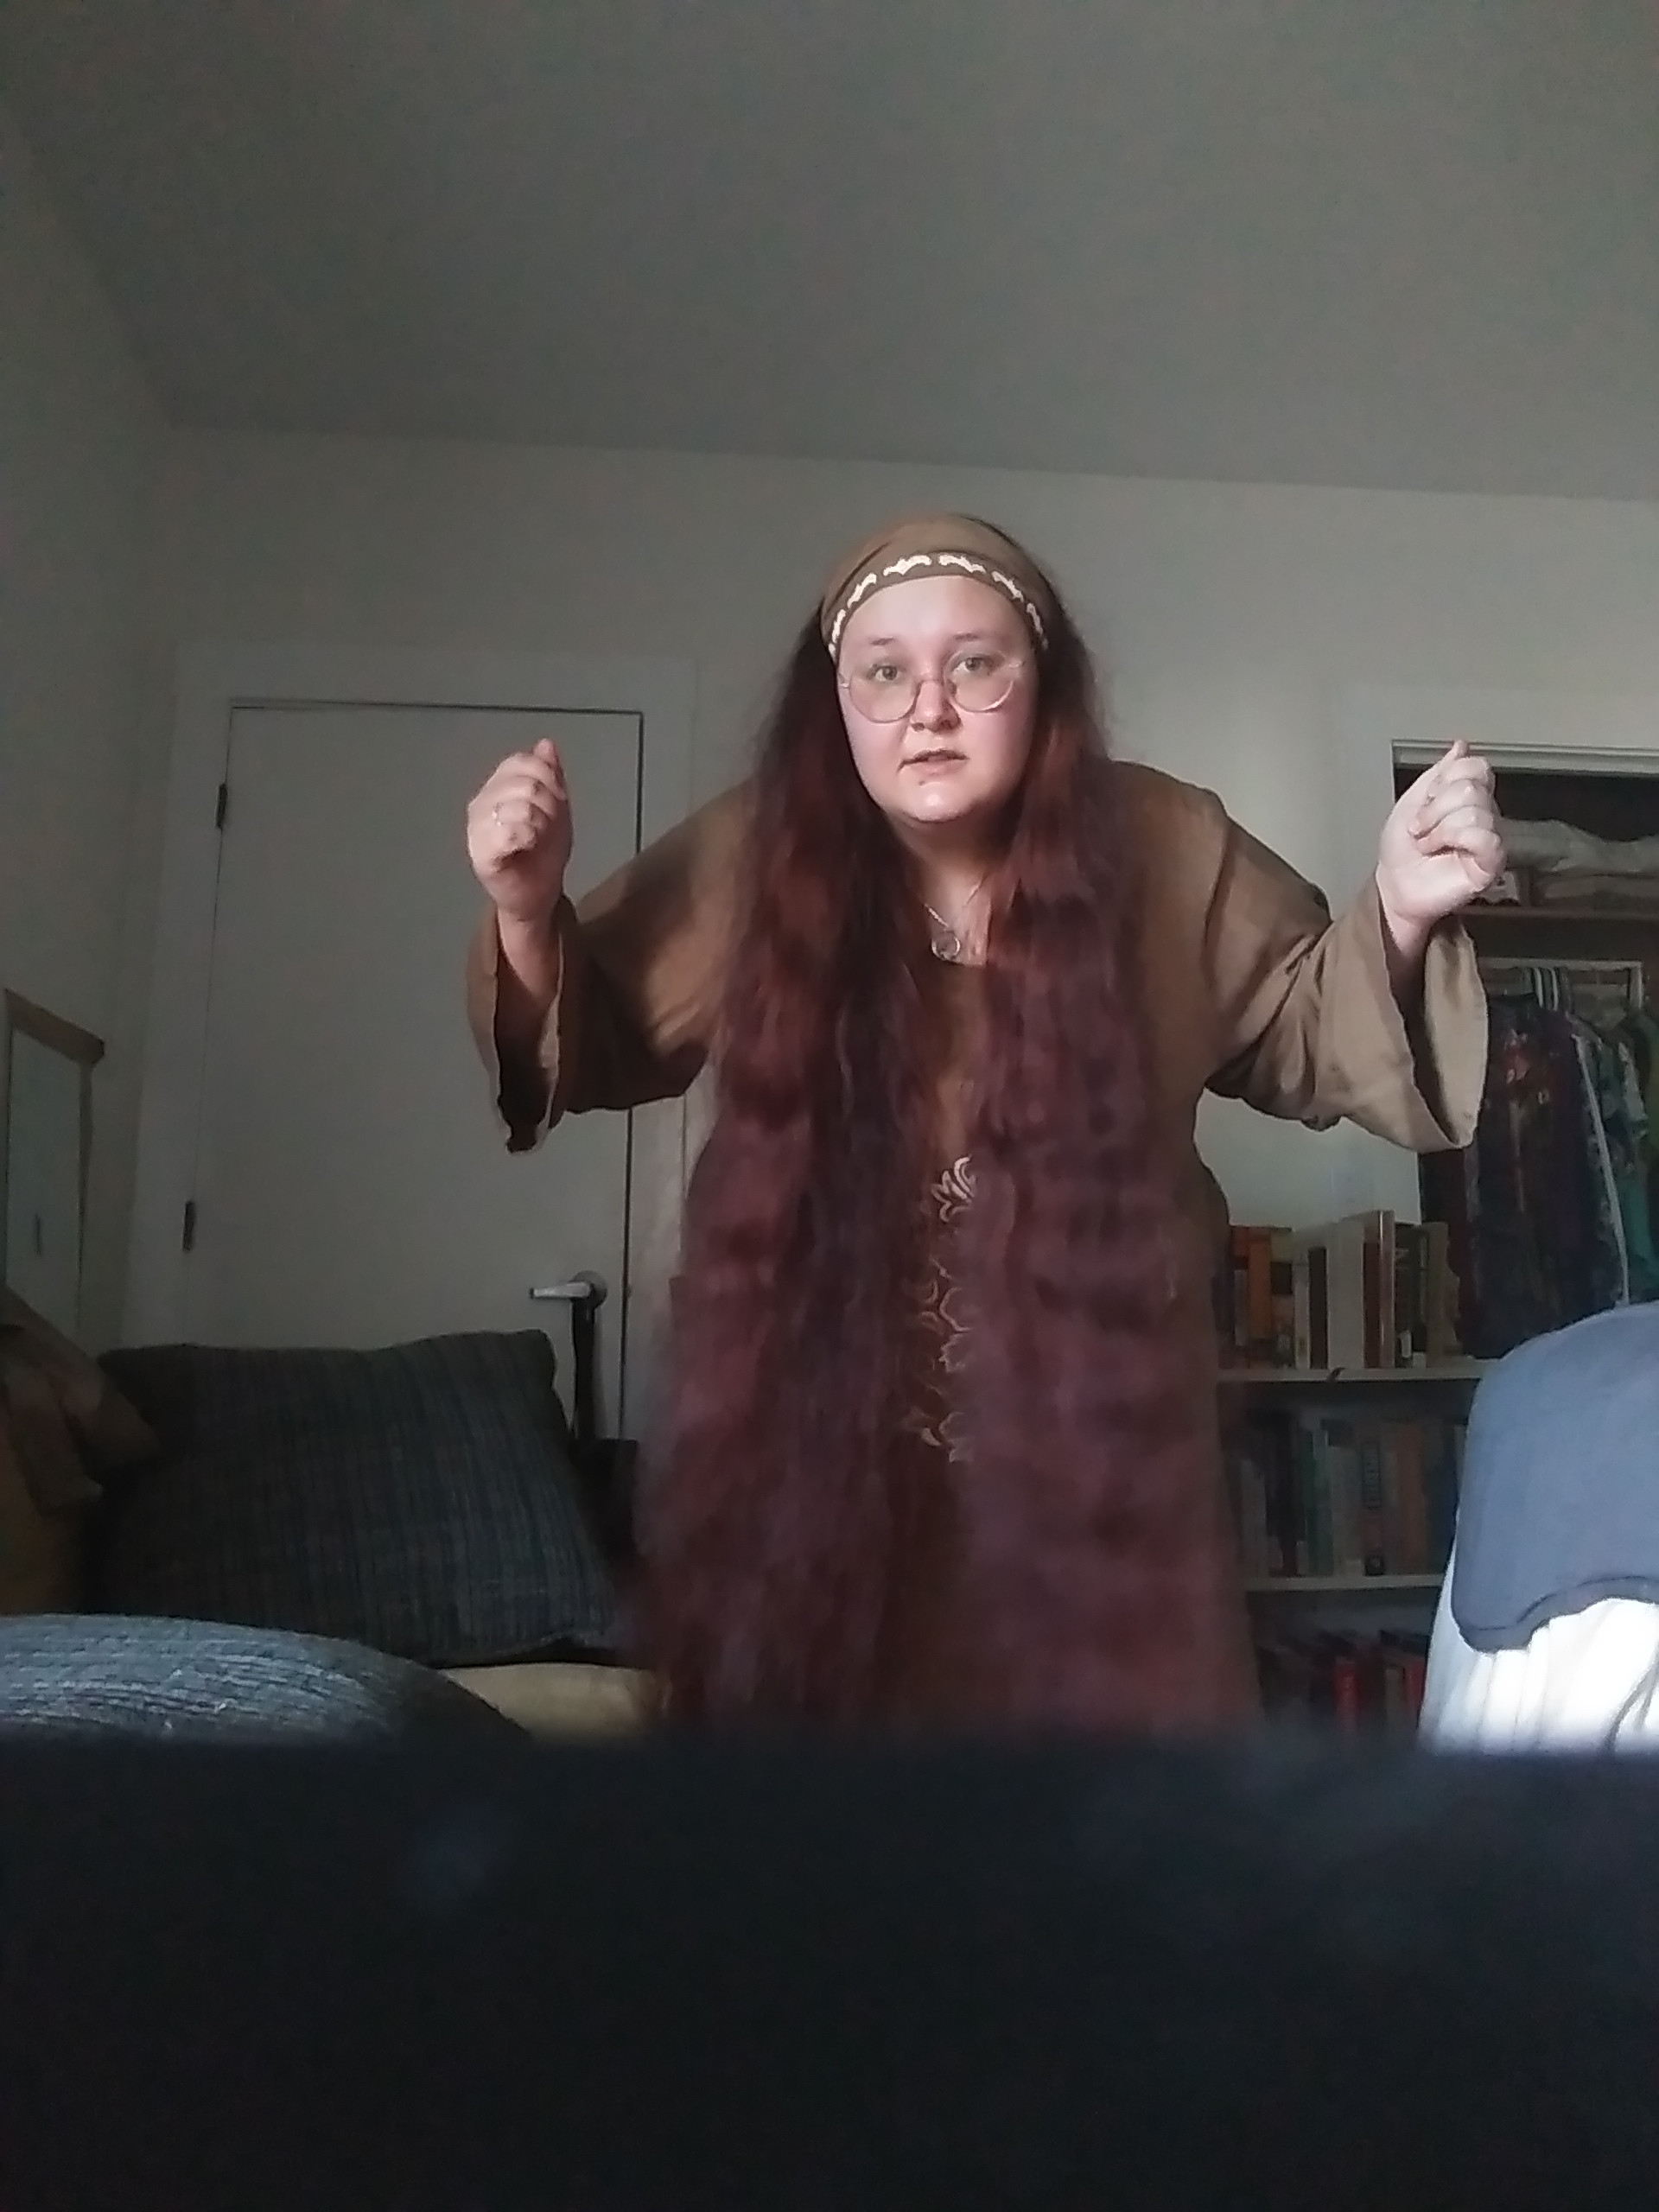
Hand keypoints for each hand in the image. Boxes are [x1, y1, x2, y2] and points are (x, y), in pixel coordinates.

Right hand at [466, 740, 572, 925]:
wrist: (539, 892)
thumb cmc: (544, 850)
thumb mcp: (556, 807)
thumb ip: (550, 774)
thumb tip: (546, 744)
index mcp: (498, 785)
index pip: (522, 762)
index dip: (548, 778)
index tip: (557, 801)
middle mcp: (482, 802)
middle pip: (525, 784)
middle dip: (549, 805)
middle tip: (547, 827)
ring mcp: (477, 827)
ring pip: (520, 807)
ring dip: (541, 825)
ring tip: (537, 839)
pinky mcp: (480, 853)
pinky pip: (509, 832)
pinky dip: (527, 838)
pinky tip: (526, 847)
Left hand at [1375, 741, 1503, 945]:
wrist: (1394, 885)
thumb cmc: (1402, 850)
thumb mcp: (1412, 801)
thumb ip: (1437, 772)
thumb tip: (1461, 746)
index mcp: (1469, 796)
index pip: (1475, 766)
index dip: (1444, 781)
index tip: (1426, 801)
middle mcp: (1484, 813)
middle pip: (1471, 788)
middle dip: (1434, 809)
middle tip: (1421, 828)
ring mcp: (1490, 837)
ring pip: (1473, 811)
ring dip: (1438, 828)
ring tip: (1428, 843)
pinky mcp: (1492, 862)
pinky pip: (1484, 836)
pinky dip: (1454, 839)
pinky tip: (1441, 850)